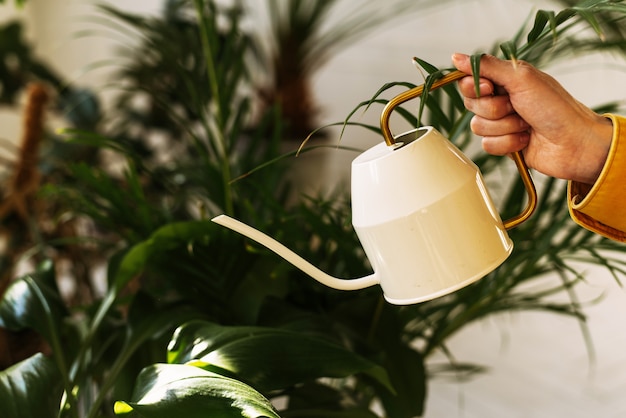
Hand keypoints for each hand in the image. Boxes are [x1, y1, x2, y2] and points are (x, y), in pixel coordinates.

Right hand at [452, 53, 611, 184]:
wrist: (574, 143)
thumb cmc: (555, 107)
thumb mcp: (521, 79)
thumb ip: (488, 66)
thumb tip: (456, 56)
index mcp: (506, 79)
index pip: (470, 80)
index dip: (474, 86)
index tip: (490, 87)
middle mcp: (501, 99)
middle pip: (471, 104)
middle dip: (494, 109)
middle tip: (515, 107)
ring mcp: (502, 123)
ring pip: (478, 127)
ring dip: (504, 127)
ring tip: (526, 125)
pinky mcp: (503, 144)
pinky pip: (487, 145)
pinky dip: (507, 143)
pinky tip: (525, 140)